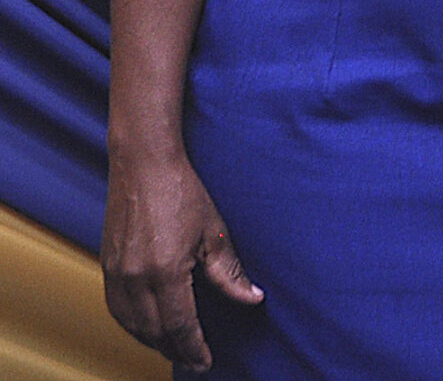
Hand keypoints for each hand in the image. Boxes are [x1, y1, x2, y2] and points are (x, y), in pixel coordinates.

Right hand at [102, 152, 261, 369]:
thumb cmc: (182, 192)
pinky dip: (133, 325)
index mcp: (165, 272)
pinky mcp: (106, 266)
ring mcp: (116, 273)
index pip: (180, 325)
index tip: (206, 362)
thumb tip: (252, 298)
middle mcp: (134, 279)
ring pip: (132, 325)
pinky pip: (117, 309)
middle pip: (154, 331)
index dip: (194, 348)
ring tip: (175, 349)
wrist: (143, 165)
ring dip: (153, 341)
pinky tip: (148, 327)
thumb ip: (230, 273)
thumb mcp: (215, 233)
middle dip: (176, 350)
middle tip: (195, 361)